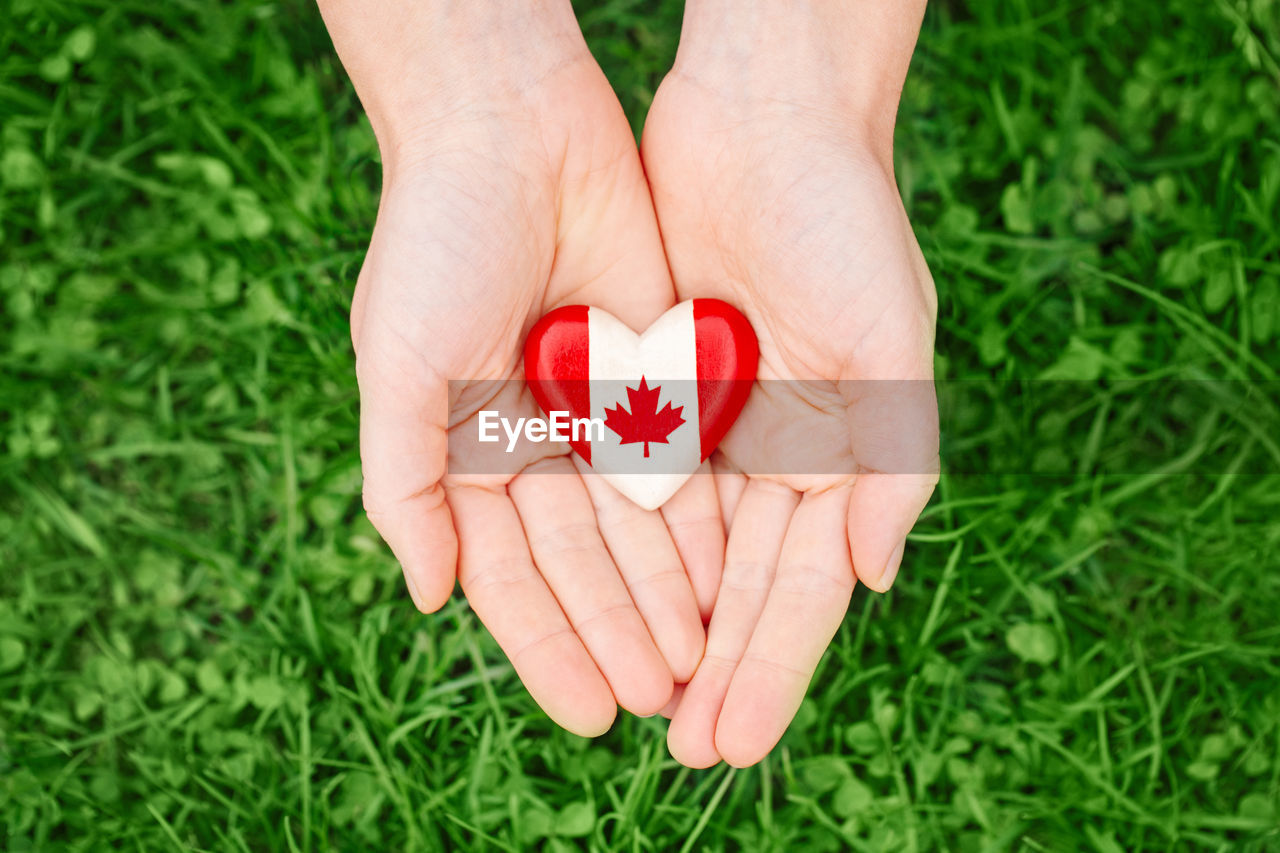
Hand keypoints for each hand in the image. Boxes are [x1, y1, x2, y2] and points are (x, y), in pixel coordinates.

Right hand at [320, 1, 719, 734]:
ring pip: (637, 525)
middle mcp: (531, 444)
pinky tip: (725, 578)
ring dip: (666, 594)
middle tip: (661, 704)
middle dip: (619, 631)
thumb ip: (407, 487)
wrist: (509, 128)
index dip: (550, 645)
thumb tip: (427, 598)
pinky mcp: (651, 369)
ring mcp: (594, 410)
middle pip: (582, 563)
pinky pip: (681, 461)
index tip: (592, 712)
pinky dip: (698, 521)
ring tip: (699, 662)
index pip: (511, 576)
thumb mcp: (397, 369)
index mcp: (464, 454)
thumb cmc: (434, 243)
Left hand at [641, 1, 938, 765]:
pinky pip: (635, 480)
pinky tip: (602, 601)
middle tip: (683, 750)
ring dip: (665, 623)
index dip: (772, 667)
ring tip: (638, 699)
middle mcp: (780, 452)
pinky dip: (625, 543)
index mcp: (843, 454)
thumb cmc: (845, 220)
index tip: (736, 741)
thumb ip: (890, 462)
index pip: (805, 587)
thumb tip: (872, 579)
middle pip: (742, 586)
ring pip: (686, 548)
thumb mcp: (889, 339)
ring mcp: (717, 422)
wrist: (764, 122)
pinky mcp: (658, 383)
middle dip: (716, 668)